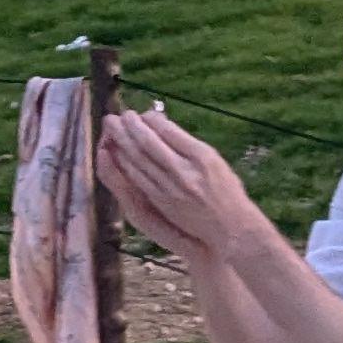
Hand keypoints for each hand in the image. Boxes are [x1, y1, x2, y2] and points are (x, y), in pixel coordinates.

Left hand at [96, 104, 271, 260]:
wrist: (230, 228)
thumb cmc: (226, 191)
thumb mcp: (214, 160)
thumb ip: (188, 144)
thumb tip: (162, 125)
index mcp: (201, 156)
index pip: (168, 131)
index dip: (150, 119)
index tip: (142, 114)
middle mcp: (185, 171)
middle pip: (148, 143)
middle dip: (129, 126)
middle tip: (117, 115)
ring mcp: (171, 188)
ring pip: (139, 160)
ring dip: (122, 141)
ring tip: (112, 128)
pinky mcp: (162, 202)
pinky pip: (138, 179)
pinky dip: (125, 163)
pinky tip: (116, 153)